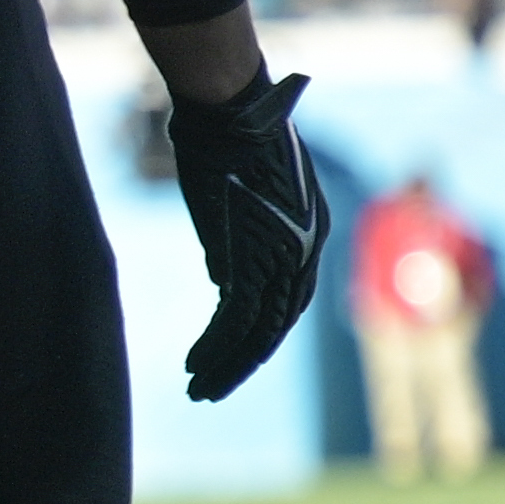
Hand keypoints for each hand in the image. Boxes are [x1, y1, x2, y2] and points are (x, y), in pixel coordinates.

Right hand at [168, 71, 326, 403]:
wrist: (232, 112)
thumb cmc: (232, 136)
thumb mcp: (248, 192)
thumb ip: (240, 240)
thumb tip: (222, 279)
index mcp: (310, 234)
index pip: (292, 299)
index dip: (265, 331)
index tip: (240, 353)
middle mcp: (304, 251)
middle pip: (278, 324)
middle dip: (245, 361)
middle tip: (215, 387)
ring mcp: (280, 257)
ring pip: (257, 332)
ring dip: (226, 366)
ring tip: (199, 390)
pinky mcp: (249, 259)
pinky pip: (234, 320)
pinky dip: (214, 348)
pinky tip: (194, 367)